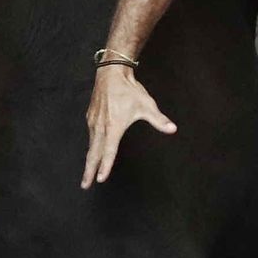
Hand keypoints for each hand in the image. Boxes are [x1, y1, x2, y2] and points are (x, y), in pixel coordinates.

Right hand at [82, 65, 175, 188]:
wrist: (111, 73)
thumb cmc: (129, 89)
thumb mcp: (146, 105)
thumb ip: (159, 119)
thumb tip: (172, 129)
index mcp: (113, 127)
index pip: (109, 152)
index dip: (105, 166)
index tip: (100, 179)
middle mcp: (101, 127)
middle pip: (93, 153)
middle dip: (89, 170)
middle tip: (85, 184)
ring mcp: (93, 122)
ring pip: (91, 145)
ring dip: (89, 160)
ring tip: (87, 173)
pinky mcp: (91, 117)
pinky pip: (90, 136)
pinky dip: (90, 147)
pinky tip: (92, 152)